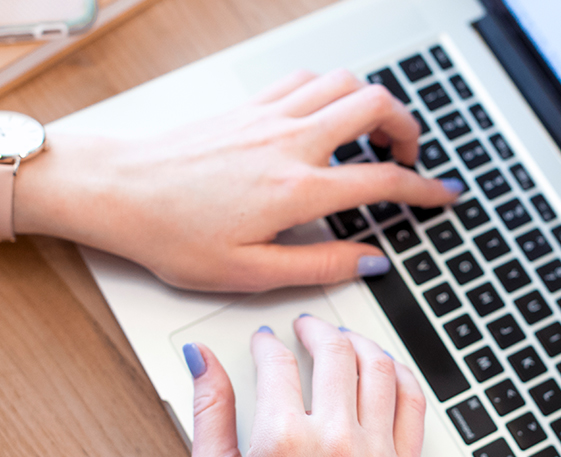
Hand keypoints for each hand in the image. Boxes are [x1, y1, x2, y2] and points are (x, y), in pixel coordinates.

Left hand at [17, 70, 461, 291]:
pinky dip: (331, 91)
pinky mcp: (247, 106)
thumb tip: (369, 262)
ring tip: (377, 133)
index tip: (444, 195)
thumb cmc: (170, 234)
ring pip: (344, 82)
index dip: (425, 189)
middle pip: (375, 107)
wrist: (116, 191)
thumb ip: (319, 265)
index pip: (382, 180)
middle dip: (409, 127)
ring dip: (373, 102)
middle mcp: (288, 142)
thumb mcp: (249, 272)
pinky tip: (325, 117)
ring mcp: (268, 116)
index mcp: (296, 189)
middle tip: (412, 157)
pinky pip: (305, 80)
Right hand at [183, 315, 425, 456]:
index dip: (268, 343)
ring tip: (346, 341)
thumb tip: (200, 359)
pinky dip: (401, 376)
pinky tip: (386, 370)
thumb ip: (209, 410)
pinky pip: (414, 406)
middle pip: (335, 353)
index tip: (265, 342)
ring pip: (381, 370)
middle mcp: (337, 442)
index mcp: (283, 440)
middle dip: (316, 330)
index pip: (278, 363)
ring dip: (361, 343)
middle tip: (306, 328)